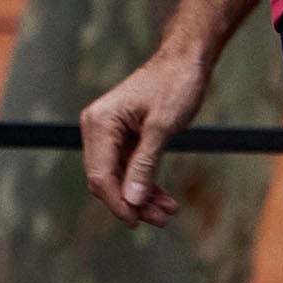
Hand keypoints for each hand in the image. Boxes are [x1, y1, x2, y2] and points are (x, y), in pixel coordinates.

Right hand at [82, 43, 213, 228]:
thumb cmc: (174, 86)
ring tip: (168, 212)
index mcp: (99, 123)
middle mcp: (97, 128)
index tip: (138, 222)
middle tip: (161, 220)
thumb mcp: (162, 128)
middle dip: (132, 202)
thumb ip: (144, 166)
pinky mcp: (123, 135)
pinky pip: (128, 167)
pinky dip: (145, 183)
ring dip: (141, 197)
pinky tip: (164, 199)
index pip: (100, 175)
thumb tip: (131, 201)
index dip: (117, 202)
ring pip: (118, 177)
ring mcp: (109, 132)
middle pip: (106, 179)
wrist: (185, 60)